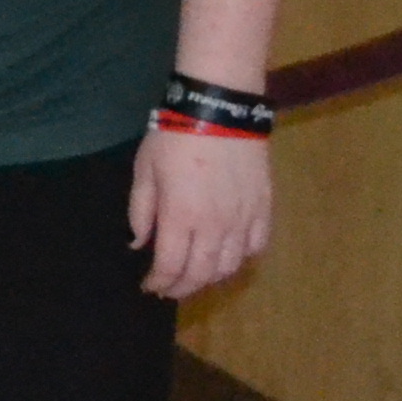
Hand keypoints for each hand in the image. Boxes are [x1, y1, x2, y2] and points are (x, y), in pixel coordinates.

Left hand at [128, 123, 269, 298]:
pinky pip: (256, 246)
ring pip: (230, 265)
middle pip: (201, 273)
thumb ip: (141, 211)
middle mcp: (215, 225)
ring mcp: (243, 219)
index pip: (170, 265)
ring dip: (211, 278)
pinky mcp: (263, 208)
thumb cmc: (174, 137)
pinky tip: (227, 256)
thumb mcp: (144, 171)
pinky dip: (241, 259)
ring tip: (195, 276)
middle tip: (169, 289)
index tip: (149, 287)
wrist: (220, 110)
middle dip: (182, 287)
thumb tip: (138, 243)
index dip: (159, 282)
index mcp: (180, 216)